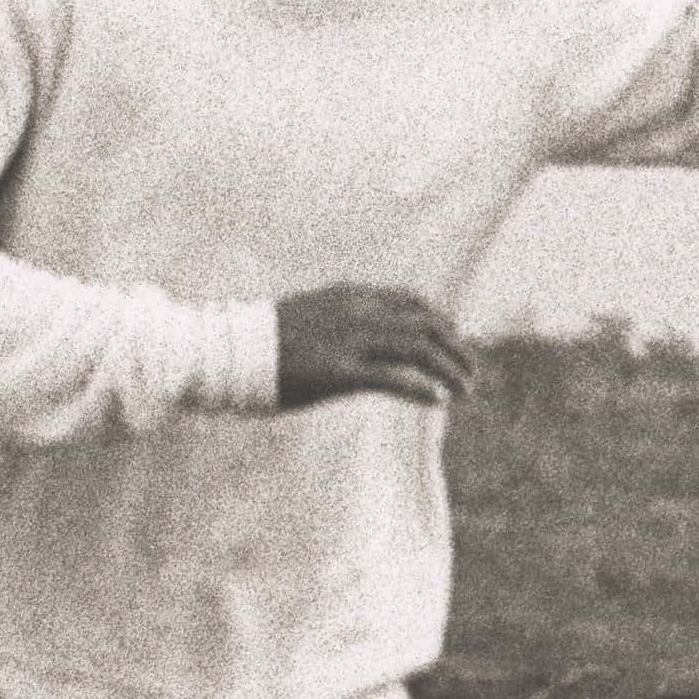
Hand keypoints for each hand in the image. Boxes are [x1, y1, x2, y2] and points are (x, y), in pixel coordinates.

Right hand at [277, 285, 474, 410]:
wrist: (225, 351)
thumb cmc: (267, 340)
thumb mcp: (314, 316)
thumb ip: (347, 319)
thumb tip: (377, 334)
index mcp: (350, 297)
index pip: (414, 302)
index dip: (444, 323)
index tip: (458, 344)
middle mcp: (355, 313)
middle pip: (426, 325)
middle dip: (457, 349)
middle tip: (473, 374)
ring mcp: (347, 341)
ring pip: (418, 349)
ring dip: (450, 371)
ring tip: (466, 391)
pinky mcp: (337, 373)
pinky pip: (392, 379)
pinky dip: (422, 389)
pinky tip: (439, 401)